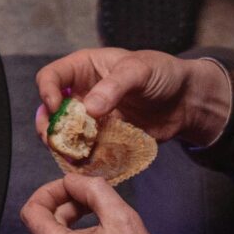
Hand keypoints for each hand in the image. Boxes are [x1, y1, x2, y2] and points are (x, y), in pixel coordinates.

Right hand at [34, 47, 233, 150]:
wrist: (186, 101)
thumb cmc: (162, 74)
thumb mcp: (139, 71)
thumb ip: (114, 87)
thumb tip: (89, 109)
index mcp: (84, 68)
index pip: (52, 76)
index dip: (47, 91)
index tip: (56, 107)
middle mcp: (83, 92)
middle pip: (50, 109)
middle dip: (48, 125)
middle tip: (53, 140)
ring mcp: (92, 118)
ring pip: (65, 133)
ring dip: (63, 145)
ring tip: (71, 155)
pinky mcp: (104, 138)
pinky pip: (86, 150)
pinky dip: (82, 159)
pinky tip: (86, 164)